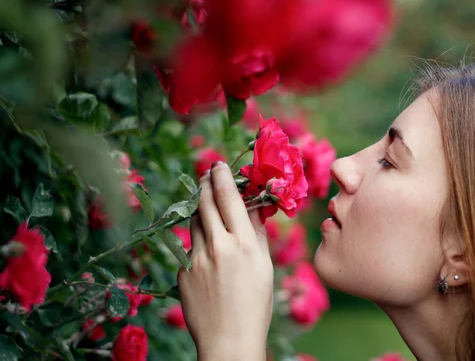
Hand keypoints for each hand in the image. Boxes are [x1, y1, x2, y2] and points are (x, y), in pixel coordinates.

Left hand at [178, 162, 273, 360]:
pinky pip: (189, 247)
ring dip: (201, 210)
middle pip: (205, 201)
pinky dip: (198, 242)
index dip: (222, 176)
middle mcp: (218, 246)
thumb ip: (257, 232)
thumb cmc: (255, 304)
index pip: (229, 197)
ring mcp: (196, 259)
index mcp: (244, 244)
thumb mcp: (263, 265)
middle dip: (205, 183)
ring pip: (195, 221)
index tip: (218, 165)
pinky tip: (209, 256)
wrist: (228, 339)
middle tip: (207, 174)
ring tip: (209, 209)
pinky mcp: (182, 272)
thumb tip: (252, 207)